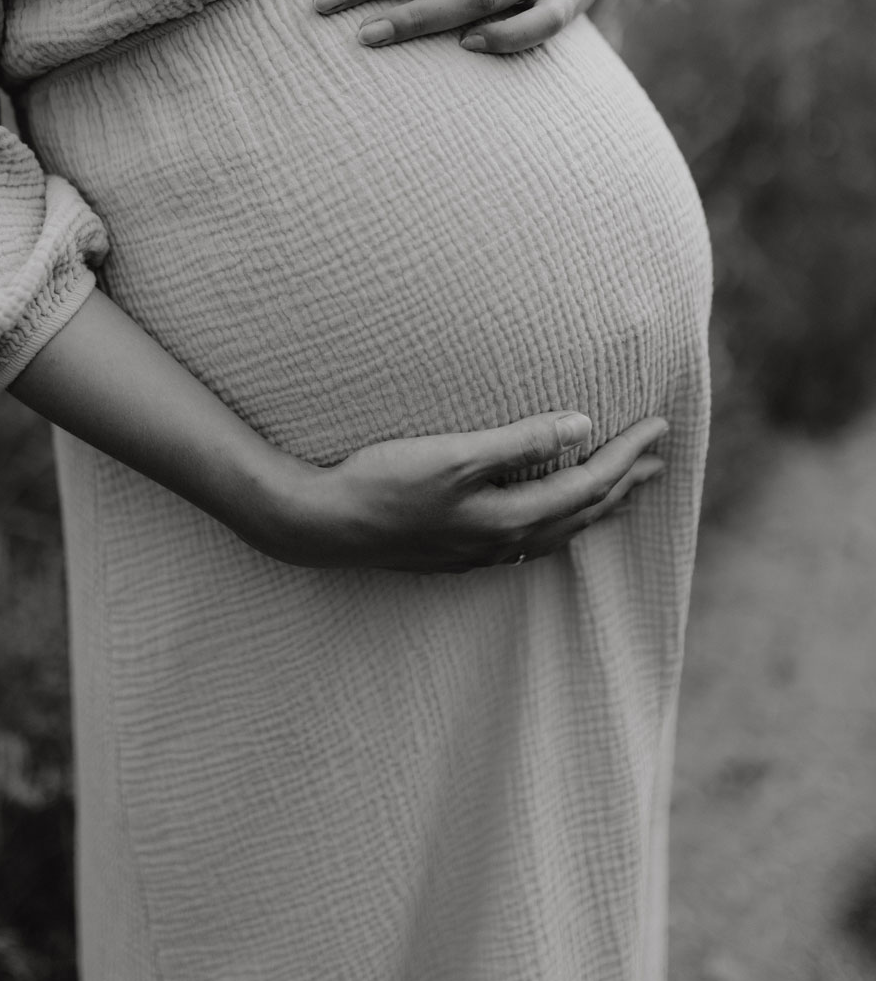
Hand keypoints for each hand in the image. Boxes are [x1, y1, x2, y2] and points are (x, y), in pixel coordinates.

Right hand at [255, 412, 667, 572]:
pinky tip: (550, 517)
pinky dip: (559, 522)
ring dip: (596, 507)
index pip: (588, 485)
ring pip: (559, 533)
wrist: (321, 524)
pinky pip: (531, 541)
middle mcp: (503, 544)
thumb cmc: (382, 483)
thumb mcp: (453, 455)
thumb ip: (520, 442)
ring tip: (621, 490)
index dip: (626, 455)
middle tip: (659, 460)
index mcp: (509, 519)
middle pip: (582, 514)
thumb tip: (581, 426)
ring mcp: (480, 554)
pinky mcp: (458, 554)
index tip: (658, 427)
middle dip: (624, 484)